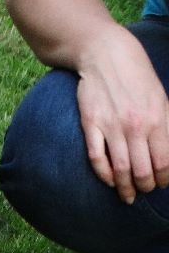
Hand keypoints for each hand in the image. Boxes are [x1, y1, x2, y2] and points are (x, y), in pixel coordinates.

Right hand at [77, 26, 168, 203]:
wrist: (107, 56)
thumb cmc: (137, 78)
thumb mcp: (161, 99)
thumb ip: (166, 126)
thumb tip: (167, 154)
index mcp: (158, 119)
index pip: (164, 161)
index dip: (163, 178)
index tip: (161, 184)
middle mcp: (136, 125)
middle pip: (142, 170)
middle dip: (145, 187)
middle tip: (144, 192)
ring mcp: (111, 127)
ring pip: (120, 169)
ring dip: (124, 188)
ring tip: (127, 196)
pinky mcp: (91, 125)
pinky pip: (97, 158)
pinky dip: (104, 174)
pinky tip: (109, 181)